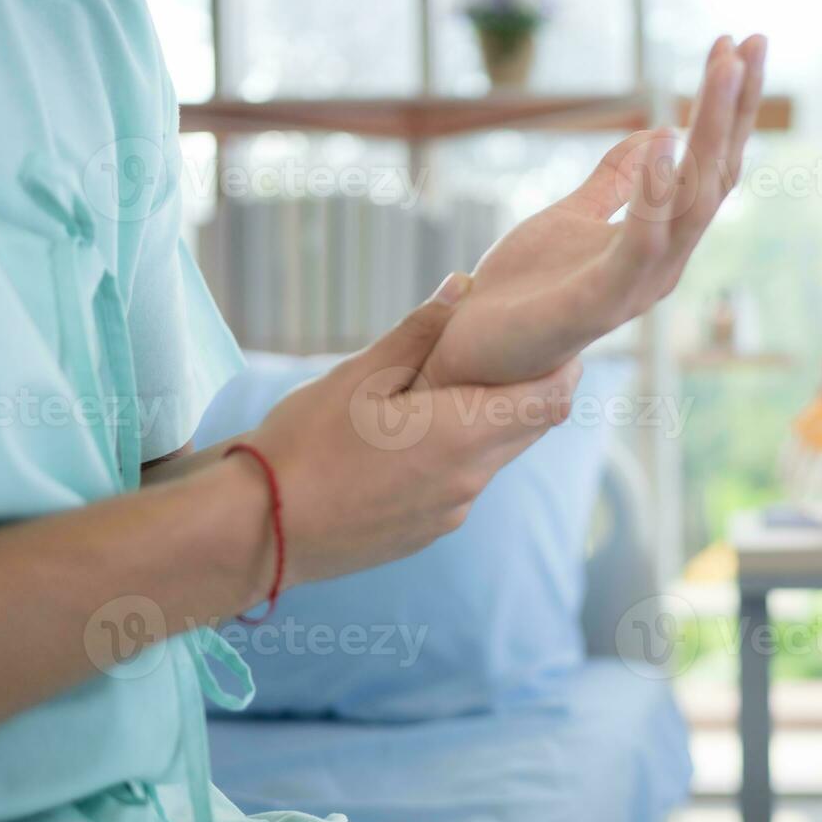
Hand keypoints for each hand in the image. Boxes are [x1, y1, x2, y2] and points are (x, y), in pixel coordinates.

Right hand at [244, 275, 579, 587]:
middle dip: (530, 387)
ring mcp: (452, 511)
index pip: (551, 400)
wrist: (257, 534)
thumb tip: (464, 286)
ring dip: (489, 421)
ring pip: (496, 456)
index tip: (554, 338)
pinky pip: (464, 483)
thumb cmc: (303, 447)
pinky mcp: (430, 530)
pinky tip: (414, 435)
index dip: (564, 367)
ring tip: (450, 387)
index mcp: (463, 435)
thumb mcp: (358, 376)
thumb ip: (420, 332)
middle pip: (532, 427)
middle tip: (508, 350)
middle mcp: (471, 479)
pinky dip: (459, 453)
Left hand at [424, 34, 767, 387]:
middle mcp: (662, 265)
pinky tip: (666, 143)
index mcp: (660, 244)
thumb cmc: (524, 293)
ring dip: (710, 132)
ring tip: (724, 69)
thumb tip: (658, 136)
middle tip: (753, 40)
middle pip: (714, 177)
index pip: (707, 168)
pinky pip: (639, 243)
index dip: (726, 110)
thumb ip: (615, 182)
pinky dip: (657, 194)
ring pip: (692, 202)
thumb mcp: (572, 216)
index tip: (738, 46)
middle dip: (734, 107)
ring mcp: (636, 286)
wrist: (475, 354)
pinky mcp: (598, 302)